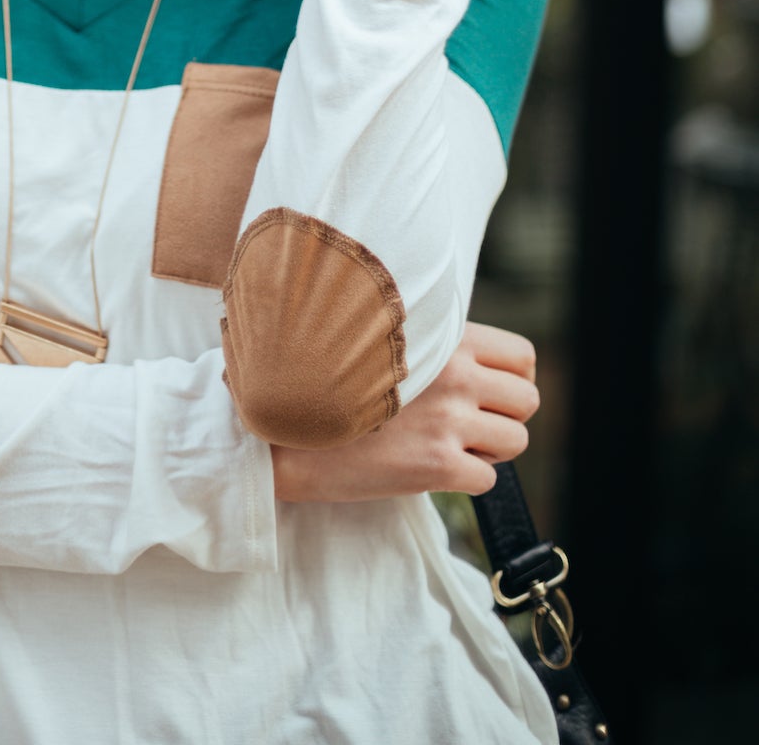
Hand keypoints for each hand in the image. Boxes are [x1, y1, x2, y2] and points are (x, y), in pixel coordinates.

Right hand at [271, 322, 538, 503]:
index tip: (488, 391)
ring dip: (490, 449)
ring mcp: (450, 421)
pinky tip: (430, 467)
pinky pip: (488, 480)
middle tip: (468, 423)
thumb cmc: (333, 382)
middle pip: (528, 401)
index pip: (523, 355)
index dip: (511, 378)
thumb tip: (477, 367)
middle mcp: (456, 375)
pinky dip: (465, 479)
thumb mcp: (388, 342)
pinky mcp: (438, 466)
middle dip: (504, 416)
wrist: (290, 428)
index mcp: (446, 337)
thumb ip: (437, 346)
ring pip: (517, 441)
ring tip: (448, 444)